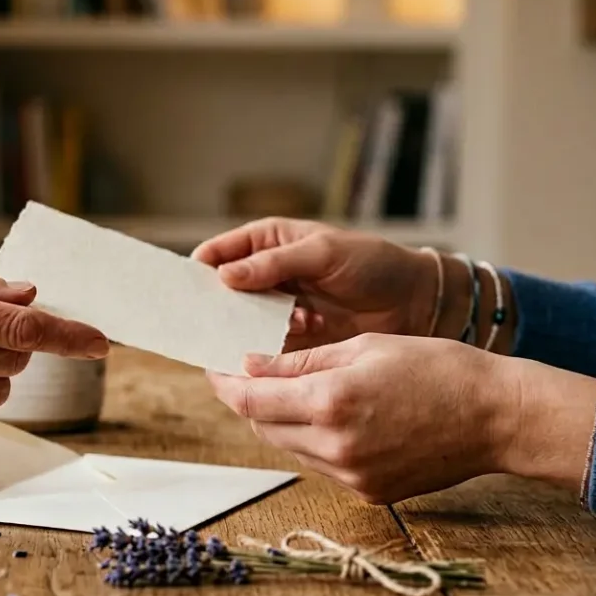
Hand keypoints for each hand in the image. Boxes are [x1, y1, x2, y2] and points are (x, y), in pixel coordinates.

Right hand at [192, 218, 440, 349]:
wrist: (415, 303)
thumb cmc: (373, 264)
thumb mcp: (323, 253)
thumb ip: (274, 264)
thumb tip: (224, 275)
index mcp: (267, 242)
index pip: (217, 254)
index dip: (196, 270)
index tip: (180, 289)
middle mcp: (265, 275)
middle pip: (221, 292)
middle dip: (212, 306)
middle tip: (200, 323)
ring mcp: (276, 308)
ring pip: (239, 321)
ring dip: (240, 330)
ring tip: (242, 338)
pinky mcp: (291, 339)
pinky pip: (262, 346)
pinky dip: (261, 350)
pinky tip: (269, 352)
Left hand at [207, 334, 595, 504]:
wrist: (497, 416)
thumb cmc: (438, 367)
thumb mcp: (364, 347)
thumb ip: (301, 361)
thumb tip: (250, 366)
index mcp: (330, 402)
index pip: (250, 399)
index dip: (224, 383)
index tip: (213, 368)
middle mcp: (335, 446)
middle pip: (263, 426)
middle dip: (249, 400)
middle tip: (245, 375)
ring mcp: (352, 475)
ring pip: (290, 447)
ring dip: (280, 421)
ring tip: (289, 392)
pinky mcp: (369, 492)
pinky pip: (322, 464)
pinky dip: (313, 440)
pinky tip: (330, 416)